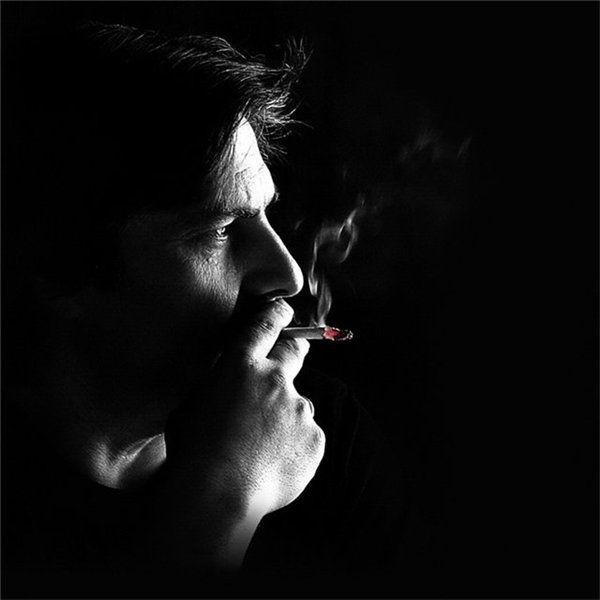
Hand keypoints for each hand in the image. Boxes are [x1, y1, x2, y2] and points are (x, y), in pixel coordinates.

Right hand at [151, 299, 324, 567]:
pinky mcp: (315, 437)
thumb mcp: (192, 405)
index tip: (284, 310)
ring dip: (285, 416)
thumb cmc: (194, 451)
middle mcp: (275, 380)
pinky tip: (272, 462)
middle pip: (295, 352)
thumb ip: (216, 385)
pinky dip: (294, 445)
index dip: (277, 314)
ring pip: (297, 405)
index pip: (264, 326)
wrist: (219, 494)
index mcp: (241, 366)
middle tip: (292, 355)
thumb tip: (226, 381)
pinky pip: (307, 436)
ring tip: (261, 446)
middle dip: (295, 349)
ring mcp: (299, 408)